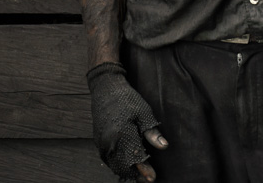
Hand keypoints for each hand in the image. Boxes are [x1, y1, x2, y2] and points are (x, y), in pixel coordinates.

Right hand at [87, 62, 168, 181]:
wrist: (106, 88)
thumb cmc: (127, 99)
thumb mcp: (143, 112)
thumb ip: (152, 132)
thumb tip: (164, 146)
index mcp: (122, 134)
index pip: (134, 159)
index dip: (144, 170)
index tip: (153, 178)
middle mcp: (109, 142)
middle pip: (122, 166)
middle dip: (135, 174)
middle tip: (148, 178)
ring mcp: (101, 143)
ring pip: (113, 165)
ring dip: (126, 170)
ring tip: (139, 174)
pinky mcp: (98, 141)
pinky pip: (107, 159)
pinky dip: (117, 164)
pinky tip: (126, 164)